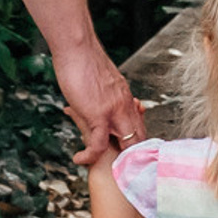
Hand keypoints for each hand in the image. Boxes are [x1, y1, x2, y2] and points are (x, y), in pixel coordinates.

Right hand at [55, 37, 145, 166]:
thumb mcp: (99, 80)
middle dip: (135, 157)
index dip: (137, 142)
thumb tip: (93, 100)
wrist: (78, 46)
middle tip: (125, 171)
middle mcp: (125, 105)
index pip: (139, 125)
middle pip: (140, 138)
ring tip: (107, 170)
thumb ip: (102, 93)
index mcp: (126, 97)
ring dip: (118, 161)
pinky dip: (89, 155)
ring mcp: (114, 111)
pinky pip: (98, 144)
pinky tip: (79, 158)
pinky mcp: (98, 114)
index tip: (131, 155)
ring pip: (127, 144)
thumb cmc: (83, 59)